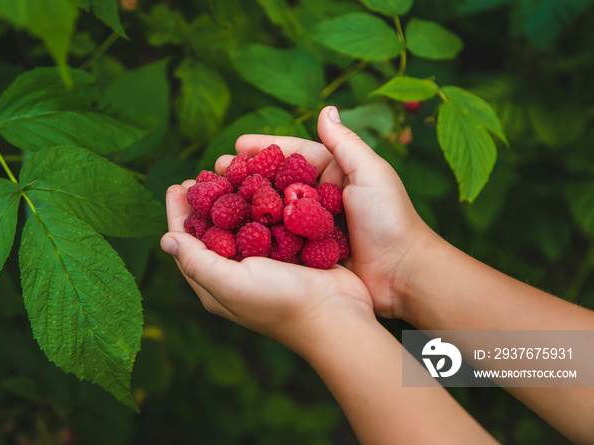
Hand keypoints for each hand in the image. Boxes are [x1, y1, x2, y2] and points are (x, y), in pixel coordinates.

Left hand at [160, 180, 372, 354]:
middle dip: (205, 200)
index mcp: (216, 282)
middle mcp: (236, 271)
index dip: (179, 214)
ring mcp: (264, 261)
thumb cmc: (280, 302)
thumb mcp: (230, 283)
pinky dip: (263, 200)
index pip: (187, 244)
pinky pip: (269, 221)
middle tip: (202, 174)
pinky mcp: (289, 250)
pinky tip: (263, 180)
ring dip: (234, 194)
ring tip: (229, 170)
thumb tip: (165, 240)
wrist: (336, 313)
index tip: (177, 185)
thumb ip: (197, 262)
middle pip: (212, 229)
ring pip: (241, 221)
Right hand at [219, 106, 434, 318]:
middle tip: (214, 172)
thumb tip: (326, 108)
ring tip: (214, 199)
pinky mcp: (306, 252)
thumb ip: (345, 143)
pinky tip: (230, 230)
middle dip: (245, 175)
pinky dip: (255, 232)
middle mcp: (319, 197)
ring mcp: (310, 226)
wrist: (402, 274)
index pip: (292, 155)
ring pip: (272, 209)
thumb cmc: (390, 219)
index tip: (236, 145)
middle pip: (275, 181)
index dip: (263, 149)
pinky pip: (276, 238)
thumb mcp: (370, 173)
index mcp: (335, 173)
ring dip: (244, 203)